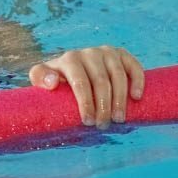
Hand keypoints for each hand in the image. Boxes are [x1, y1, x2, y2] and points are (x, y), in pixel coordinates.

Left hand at [28, 46, 144, 128]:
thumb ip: (40, 77)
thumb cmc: (58, 79)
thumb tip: (52, 82)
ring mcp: (107, 52)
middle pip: (101, 81)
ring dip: (120, 99)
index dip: (85, 103)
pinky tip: (136, 97)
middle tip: (103, 125)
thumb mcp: (42, 78)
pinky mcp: (121, 54)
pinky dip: (137, 81)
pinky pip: (133, 65)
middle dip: (103, 106)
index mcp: (69, 59)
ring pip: (118, 76)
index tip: (88, 122)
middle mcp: (89, 52)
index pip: (80, 82)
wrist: (73, 69)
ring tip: (119, 119)